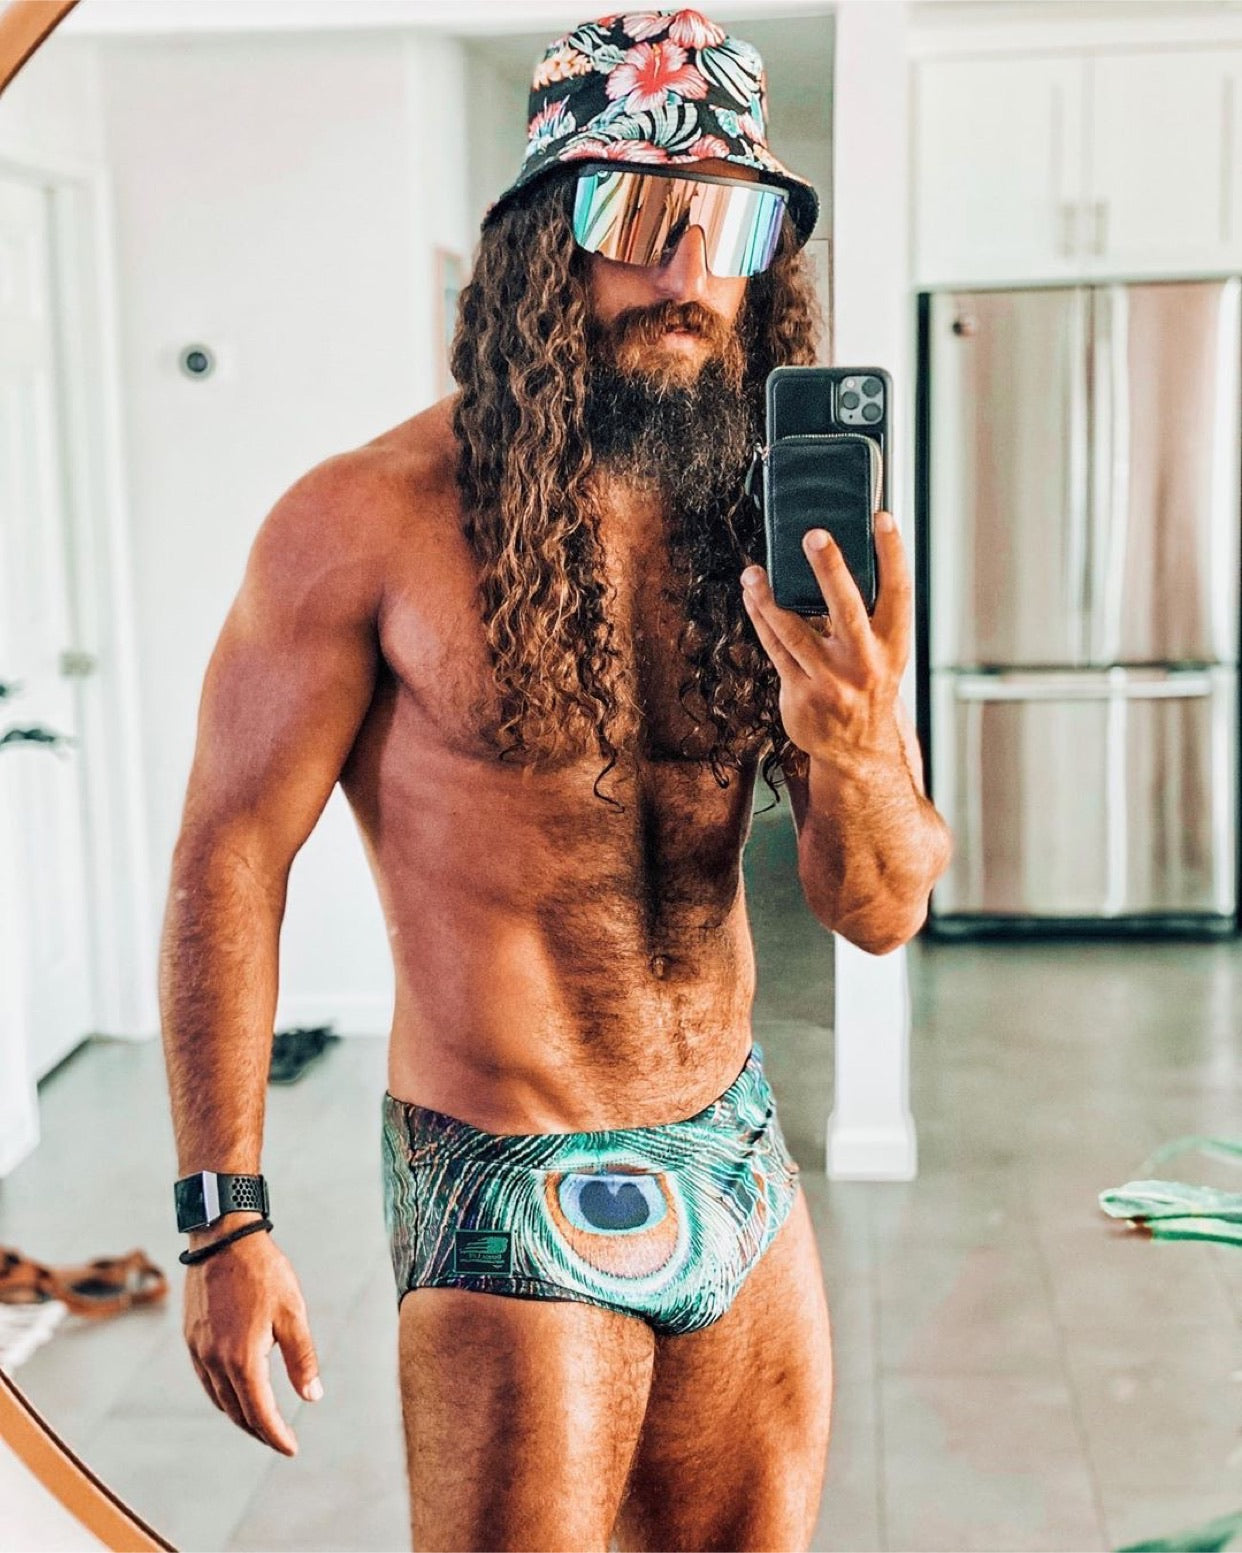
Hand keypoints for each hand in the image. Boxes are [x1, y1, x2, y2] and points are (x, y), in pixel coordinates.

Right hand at [183, 1231, 320, 1454]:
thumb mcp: (293, 1312)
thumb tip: (312, 1397)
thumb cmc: (263, 1272)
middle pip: (237, 1412)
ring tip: (260, 1422)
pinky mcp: (191, 1337)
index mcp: (242, 1359)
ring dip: (240, 1416)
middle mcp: (215, 1361)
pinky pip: (206, 1380)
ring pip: (219, 1399)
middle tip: (279, 1440)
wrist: (223, 1238)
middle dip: (259, 1431)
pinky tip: (235, 1392)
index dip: (277, 1435)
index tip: (292, 1448)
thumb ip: (302, 1357)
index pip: (260, 1412)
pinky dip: (222, 1395)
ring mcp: (199, 1350)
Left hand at [740, 511, 911, 762]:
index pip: (898, 593)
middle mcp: (865, 663)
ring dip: (770, 597)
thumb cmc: (868, 685)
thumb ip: (868, 614)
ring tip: (753, 570)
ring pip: (794, 630)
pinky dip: (761, 619)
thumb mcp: (883, 652)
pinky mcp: (801, 694)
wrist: (859, 749)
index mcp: (893, 646)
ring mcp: (831, 681)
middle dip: (830, 570)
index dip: (893, 554)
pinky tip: (751, 597)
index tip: (883, 517)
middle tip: (814, 534)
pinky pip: (775, 650)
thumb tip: (838, 560)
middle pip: (846, 609)